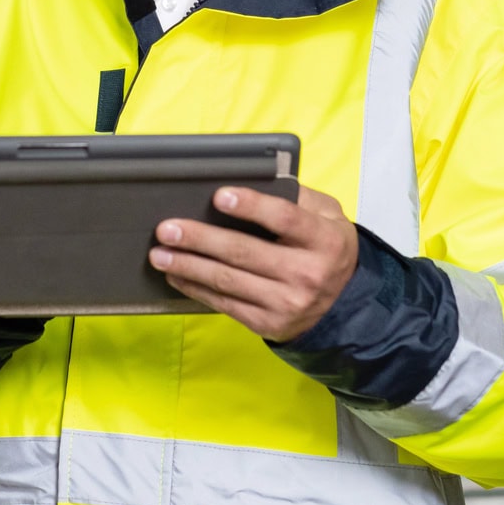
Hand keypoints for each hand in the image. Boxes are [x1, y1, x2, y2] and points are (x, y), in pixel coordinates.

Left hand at [149, 185, 357, 341]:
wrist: (343, 304)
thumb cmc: (326, 248)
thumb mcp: (328, 216)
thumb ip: (298, 196)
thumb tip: (256, 181)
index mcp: (324, 239)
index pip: (285, 219)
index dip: (252, 207)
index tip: (219, 196)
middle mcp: (307, 273)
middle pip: (245, 252)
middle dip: (200, 239)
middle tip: (167, 229)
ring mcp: (287, 303)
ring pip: (228, 281)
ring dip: (188, 266)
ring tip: (160, 254)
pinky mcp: (269, 324)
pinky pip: (225, 305)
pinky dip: (196, 289)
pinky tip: (177, 276)